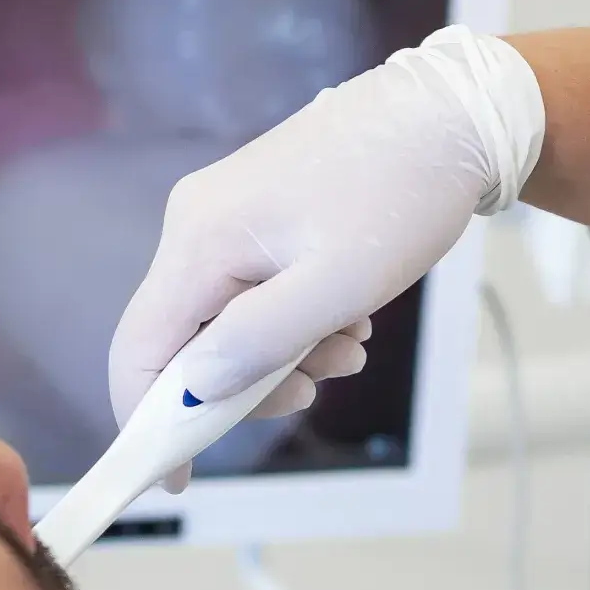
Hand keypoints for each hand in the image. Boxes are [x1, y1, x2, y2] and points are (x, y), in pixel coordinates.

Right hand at [108, 28, 544, 486]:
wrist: (450, 113)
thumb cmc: (399, 193)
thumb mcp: (335, 286)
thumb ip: (257, 343)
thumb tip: (193, 393)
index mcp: (200, 239)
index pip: (139, 349)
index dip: (147, 421)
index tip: (177, 477)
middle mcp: (195, 225)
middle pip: (184, 340)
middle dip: (244, 382)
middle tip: (316, 389)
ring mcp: (222, 217)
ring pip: (224, 320)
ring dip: (284, 353)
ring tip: (352, 344)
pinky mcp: (253, 216)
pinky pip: (250, 292)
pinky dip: (293, 320)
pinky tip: (347, 316)